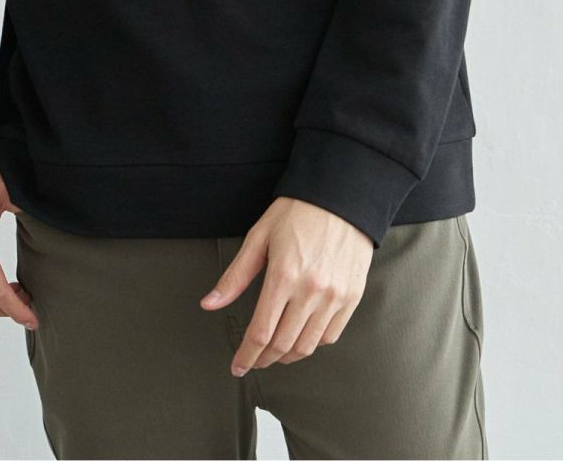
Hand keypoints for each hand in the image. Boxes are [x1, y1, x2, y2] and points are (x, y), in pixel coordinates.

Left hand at [199, 197, 372, 373]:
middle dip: (263, 359)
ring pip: (307, 346)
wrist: (341, 195)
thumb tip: (210, 303)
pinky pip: (330, 335)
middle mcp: (311, 290)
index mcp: (284, 275)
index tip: (237, 366)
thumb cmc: (299, 211)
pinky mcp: (352, 296)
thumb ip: (236, 275)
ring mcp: (334, 296)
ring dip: (287, 356)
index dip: (246, 355)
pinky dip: (312, 343)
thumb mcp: (260, 236)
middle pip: (282, 345)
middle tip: (253, 360)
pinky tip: (301, 336)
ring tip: (275, 351)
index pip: (260, 332)